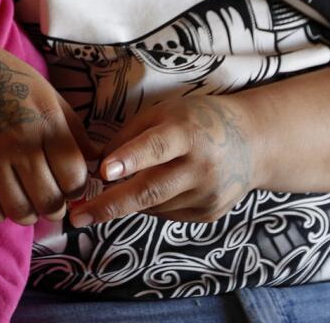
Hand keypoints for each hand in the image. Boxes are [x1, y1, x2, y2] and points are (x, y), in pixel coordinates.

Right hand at [0, 36, 97, 225]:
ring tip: (26, 202)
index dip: (76, 189)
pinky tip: (0, 198)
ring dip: (27, 214)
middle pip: (50, 201)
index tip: (69, 186)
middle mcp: (21, 142)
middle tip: (49, 201)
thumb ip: (71, 126)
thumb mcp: (43, 90)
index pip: (75, 177)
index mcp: (46, 121)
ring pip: (20, 211)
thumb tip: (96, 159)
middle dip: (54, 208)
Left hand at [68, 94, 255, 226]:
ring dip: (128, 200)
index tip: (103, 172)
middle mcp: (200, 167)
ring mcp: (207, 195)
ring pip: (153, 205)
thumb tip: (94, 165)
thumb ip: (129, 136)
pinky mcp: (209, 214)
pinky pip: (166, 213)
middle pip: (151, 190)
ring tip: (116, 189)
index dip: (129, 160)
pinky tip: (158, 186)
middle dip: (110, 205)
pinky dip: (151, 204)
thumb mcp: (163, 113)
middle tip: (77, 216)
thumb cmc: (197, 120)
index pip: (156, 147)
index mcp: (187, 132)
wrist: (252, 141)